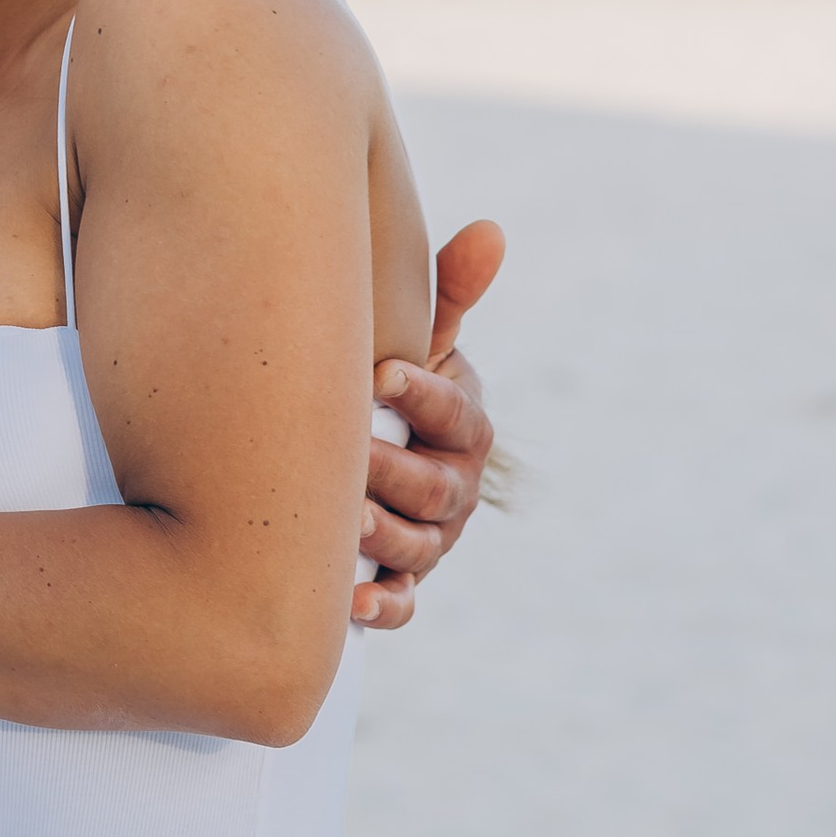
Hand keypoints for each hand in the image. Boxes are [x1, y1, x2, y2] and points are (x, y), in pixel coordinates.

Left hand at [353, 218, 502, 631]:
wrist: (363, 450)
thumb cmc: (389, 382)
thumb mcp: (417, 340)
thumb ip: (447, 293)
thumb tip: (490, 230)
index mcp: (464, 427)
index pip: (457, 414)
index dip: (424, 395)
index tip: (381, 372)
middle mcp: (455, 487)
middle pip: (436, 488)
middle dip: (395, 471)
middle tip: (350, 456)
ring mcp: (431, 539)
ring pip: (418, 546)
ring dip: (384, 537)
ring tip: (345, 523)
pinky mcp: (400, 580)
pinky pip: (400, 603)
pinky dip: (382, 606)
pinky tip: (354, 602)